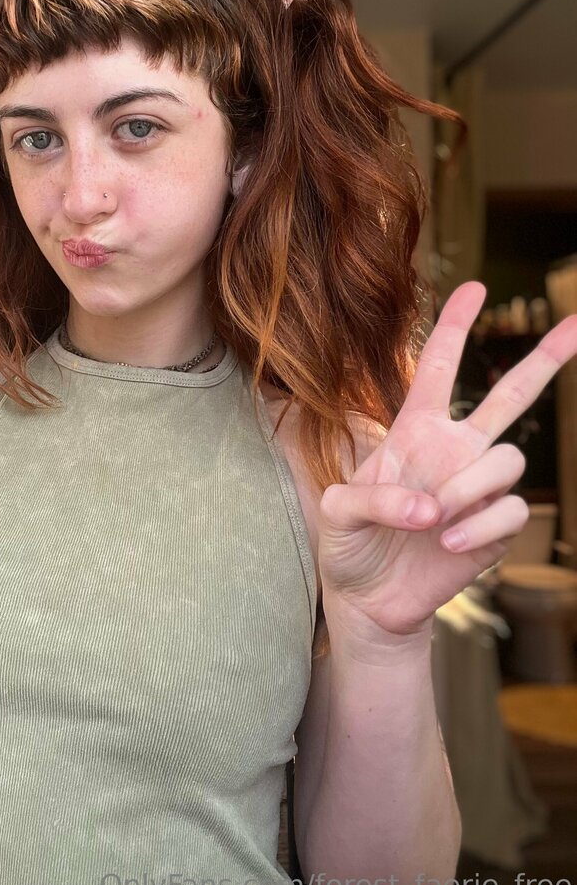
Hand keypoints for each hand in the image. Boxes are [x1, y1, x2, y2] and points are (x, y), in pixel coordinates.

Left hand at [316, 281, 576, 643]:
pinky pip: (510, 510)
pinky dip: (480, 525)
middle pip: (511, 396)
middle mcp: (454, 451)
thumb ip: (374, 498)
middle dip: (545, 360)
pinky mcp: (496, 528)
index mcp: (414, 431)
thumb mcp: (338, 512)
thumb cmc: (349, 544)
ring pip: (508, 458)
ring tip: (431, 518)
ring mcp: (478, 488)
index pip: (438, 369)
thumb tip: (433, 507)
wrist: (367, 598)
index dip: (454, 328)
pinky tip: (448, 543)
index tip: (474, 286)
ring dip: (469, 485)